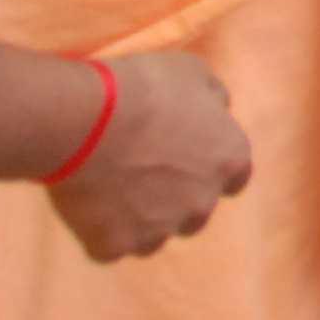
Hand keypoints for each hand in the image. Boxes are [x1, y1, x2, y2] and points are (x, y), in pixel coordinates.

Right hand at [46, 53, 252, 261]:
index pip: (234, 177)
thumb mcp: (192, 72)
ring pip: (152, 235)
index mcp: (230, 160)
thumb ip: (214, 98)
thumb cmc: (143, 87)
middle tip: (140, 170)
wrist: (87, 119)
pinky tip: (84, 200)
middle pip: (194, 212)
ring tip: (109, 184)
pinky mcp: (115, 246)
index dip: (209, 167)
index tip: (186, 157)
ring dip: (138, 218)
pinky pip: (109, 245)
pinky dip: (98, 229)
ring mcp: (159, 231)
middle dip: (174, 198)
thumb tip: (219, 109)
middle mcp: (202, 203)